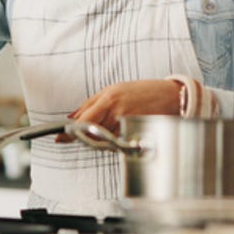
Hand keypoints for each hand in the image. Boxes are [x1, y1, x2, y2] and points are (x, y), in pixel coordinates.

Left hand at [56, 79, 179, 141]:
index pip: (83, 116)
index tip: (60, 136)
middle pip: (89, 128)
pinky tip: (116, 137)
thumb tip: (72, 117)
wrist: (173, 96)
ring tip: (101, 134)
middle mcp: (115, 107)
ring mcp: (126, 119)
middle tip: (69, 139)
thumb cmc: (143, 92)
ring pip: (103, 138)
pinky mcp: (136, 130)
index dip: (70, 129)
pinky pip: (117, 142)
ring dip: (97, 140)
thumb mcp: (116, 91)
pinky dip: (112, 142)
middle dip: (79, 136)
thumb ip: (93, 103)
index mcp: (109, 96)